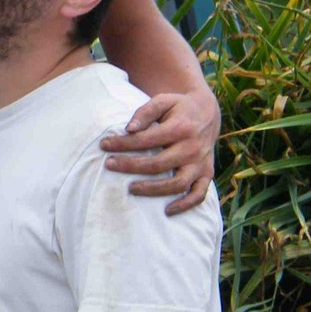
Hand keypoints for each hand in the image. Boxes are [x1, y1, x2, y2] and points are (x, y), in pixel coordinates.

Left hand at [98, 85, 219, 212]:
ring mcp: (201, 163)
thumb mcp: (163, 101)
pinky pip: (199, 194)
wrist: (207, 111)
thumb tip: (129, 129)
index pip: (146, 140)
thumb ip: (145, 112)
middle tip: (109, 165)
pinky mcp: (206, 173)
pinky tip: (167, 210)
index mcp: (181, 128)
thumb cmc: (178, 107)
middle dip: (130, 166)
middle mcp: (192, 148)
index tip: (104, 145)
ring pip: (177, 184)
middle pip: (158, 164)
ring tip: (130, 189)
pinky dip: (185, 205)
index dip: (122, 144)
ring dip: (153, 190)